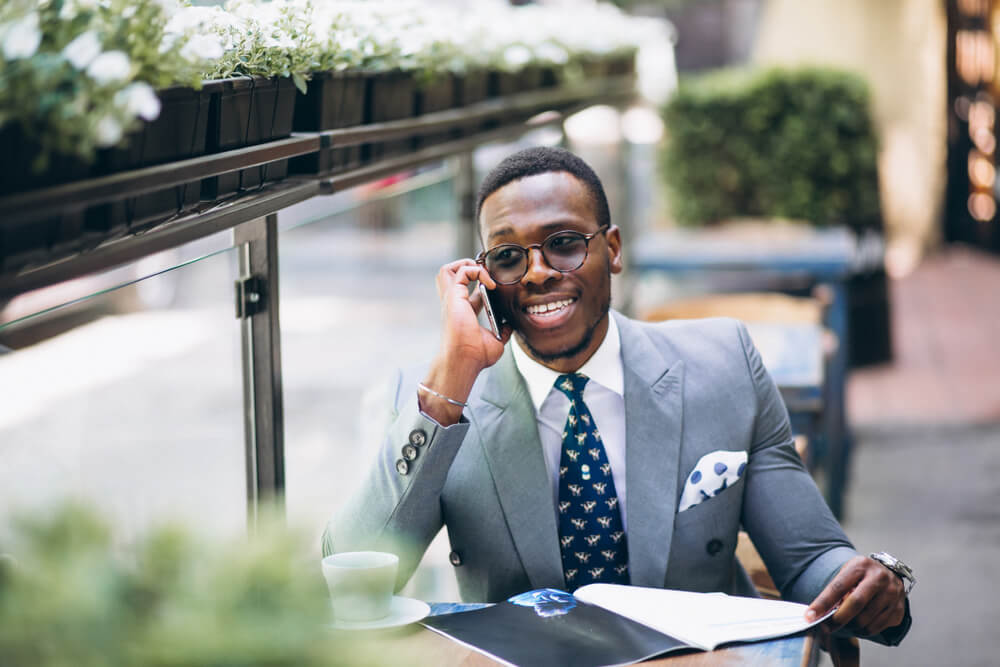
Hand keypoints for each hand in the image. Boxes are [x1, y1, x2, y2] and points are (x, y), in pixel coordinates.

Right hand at [420, 260, 511, 424]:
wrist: (465, 361)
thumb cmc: (476, 356)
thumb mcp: (496, 341)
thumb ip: (503, 331)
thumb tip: (510, 325)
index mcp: (463, 312)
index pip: (468, 289)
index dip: (482, 281)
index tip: (496, 284)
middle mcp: (455, 303)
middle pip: (450, 275)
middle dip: (467, 266)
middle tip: (486, 273)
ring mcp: (452, 298)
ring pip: (448, 269)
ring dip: (467, 264)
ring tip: (483, 273)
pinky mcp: (454, 295)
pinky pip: (462, 270)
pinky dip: (477, 270)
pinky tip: (490, 284)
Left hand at [805, 555, 905, 636]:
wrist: (888, 573)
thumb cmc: (861, 575)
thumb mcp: (847, 574)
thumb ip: (836, 591)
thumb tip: (818, 614)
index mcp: (861, 566)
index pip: (838, 587)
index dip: (822, 603)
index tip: (809, 616)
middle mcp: (879, 578)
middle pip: (855, 604)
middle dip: (837, 619)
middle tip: (826, 627)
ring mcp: (892, 594)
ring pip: (866, 620)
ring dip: (851, 626)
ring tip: (846, 622)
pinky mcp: (899, 609)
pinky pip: (877, 627)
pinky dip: (864, 630)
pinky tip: (860, 624)